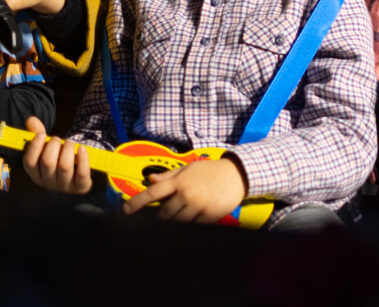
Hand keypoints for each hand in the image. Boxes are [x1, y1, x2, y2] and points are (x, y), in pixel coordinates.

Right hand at [21, 116, 92, 194]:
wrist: (76, 181)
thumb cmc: (58, 161)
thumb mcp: (47, 150)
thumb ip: (38, 135)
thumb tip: (31, 119)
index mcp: (35, 173)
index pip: (29, 162)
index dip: (34, 147)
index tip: (42, 134)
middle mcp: (47, 181)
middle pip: (47, 162)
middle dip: (53, 146)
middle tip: (57, 139)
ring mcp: (64, 185)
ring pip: (64, 166)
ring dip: (67, 149)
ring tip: (70, 142)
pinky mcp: (80, 186)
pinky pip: (82, 173)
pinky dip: (83, 159)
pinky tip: (82, 149)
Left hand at [122, 157, 246, 223]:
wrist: (238, 175)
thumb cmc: (211, 170)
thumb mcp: (189, 168)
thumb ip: (169, 176)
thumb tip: (150, 179)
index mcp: (179, 181)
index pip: (152, 193)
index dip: (136, 202)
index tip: (125, 210)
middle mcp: (186, 194)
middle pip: (164, 214)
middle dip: (165, 214)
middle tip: (173, 208)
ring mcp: (198, 206)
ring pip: (178, 222)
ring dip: (178, 219)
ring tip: (187, 210)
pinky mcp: (209, 216)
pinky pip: (194, 226)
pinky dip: (193, 222)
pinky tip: (200, 213)